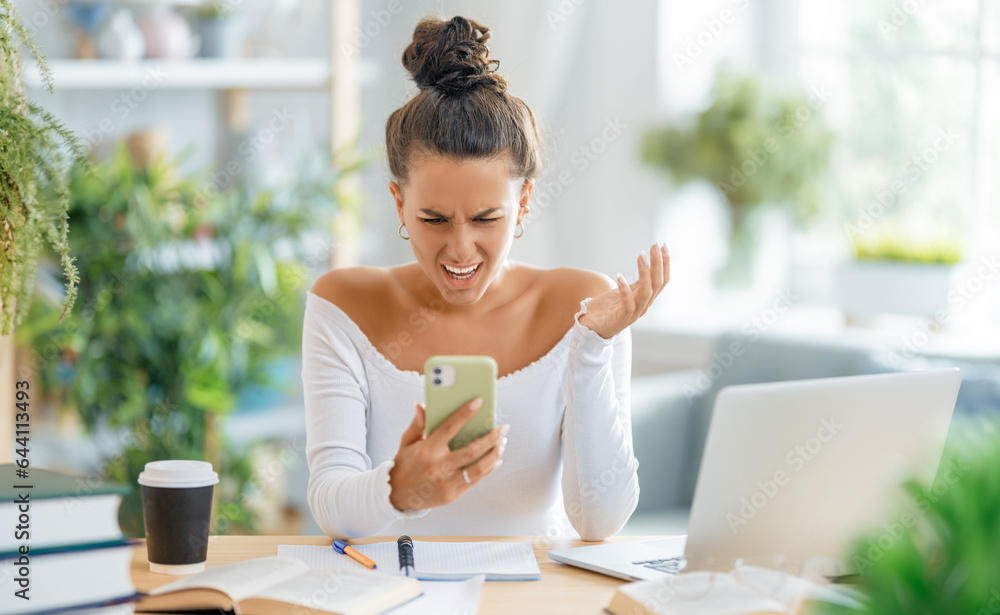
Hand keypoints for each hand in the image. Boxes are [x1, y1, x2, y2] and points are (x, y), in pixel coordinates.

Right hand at [388, 398, 508, 511]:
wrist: (396, 495)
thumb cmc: (404, 463)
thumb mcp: (406, 441)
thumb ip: (417, 423)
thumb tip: (422, 405)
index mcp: (427, 450)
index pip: (449, 427)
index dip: (465, 413)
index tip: (479, 401)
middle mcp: (438, 467)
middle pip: (472, 450)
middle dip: (491, 437)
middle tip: (503, 427)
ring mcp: (446, 483)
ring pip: (478, 468)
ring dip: (494, 454)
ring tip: (502, 442)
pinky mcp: (452, 495)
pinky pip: (475, 481)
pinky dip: (488, 469)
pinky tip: (496, 458)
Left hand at [579, 241, 669, 338]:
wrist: (592, 328)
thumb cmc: (608, 308)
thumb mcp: (626, 291)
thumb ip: (638, 282)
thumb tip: (647, 262)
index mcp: (646, 298)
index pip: (662, 280)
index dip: (665, 263)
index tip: (662, 245)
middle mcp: (644, 306)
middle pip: (657, 284)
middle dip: (658, 263)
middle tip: (654, 246)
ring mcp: (634, 313)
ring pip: (646, 293)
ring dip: (645, 273)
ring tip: (642, 256)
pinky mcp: (621, 319)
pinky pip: (628, 305)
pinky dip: (625, 291)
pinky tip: (620, 276)